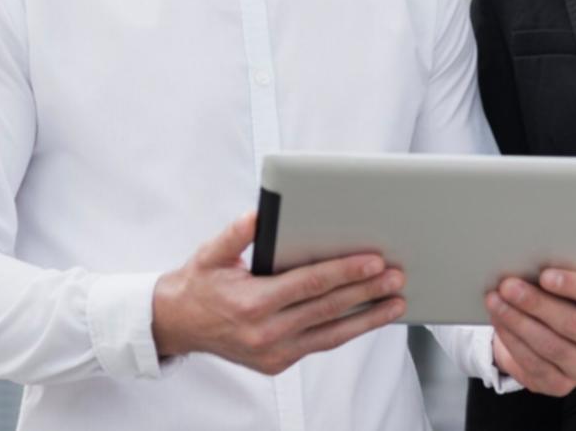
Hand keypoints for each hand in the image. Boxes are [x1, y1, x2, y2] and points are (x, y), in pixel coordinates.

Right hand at [151, 211, 405, 374]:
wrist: (177, 324)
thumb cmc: (200, 282)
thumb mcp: (211, 253)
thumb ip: (237, 234)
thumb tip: (260, 213)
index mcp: (252, 302)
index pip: (309, 284)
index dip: (344, 272)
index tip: (374, 261)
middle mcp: (265, 333)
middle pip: (327, 308)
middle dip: (366, 292)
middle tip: (397, 276)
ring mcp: (273, 352)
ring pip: (331, 334)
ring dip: (368, 318)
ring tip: (397, 302)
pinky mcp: (278, 362)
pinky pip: (321, 343)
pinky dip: (348, 330)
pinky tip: (370, 316)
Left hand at [487, 252, 575, 396]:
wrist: (543, 331)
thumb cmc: (561, 297)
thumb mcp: (572, 277)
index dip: (574, 285)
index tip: (545, 275)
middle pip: (573, 323)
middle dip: (536, 303)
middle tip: (508, 286)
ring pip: (551, 346)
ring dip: (518, 322)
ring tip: (496, 301)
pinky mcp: (561, 385)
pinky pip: (535, 365)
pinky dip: (513, 342)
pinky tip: (499, 323)